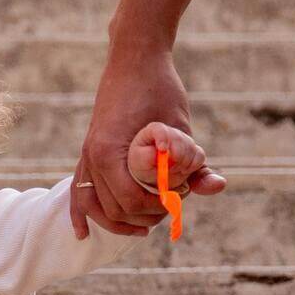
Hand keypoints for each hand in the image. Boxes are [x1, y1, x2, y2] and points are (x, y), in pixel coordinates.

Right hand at [70, 43, 226, 239]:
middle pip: (115, 209)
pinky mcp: (88, 156)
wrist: (135, 59)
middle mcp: (92, 157)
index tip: (179, 195)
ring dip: (119, 223)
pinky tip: (81, 235)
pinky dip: (79, 215)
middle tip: (170, 206)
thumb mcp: (181, 128)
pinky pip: (77, 192)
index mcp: (110, 151)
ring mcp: (87, 157)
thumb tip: (217, 186)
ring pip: (95, 208)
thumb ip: (196, 163)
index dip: (158, 206)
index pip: (131, 200)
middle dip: (144, 216)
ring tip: (143, 228)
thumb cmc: (160, 89)